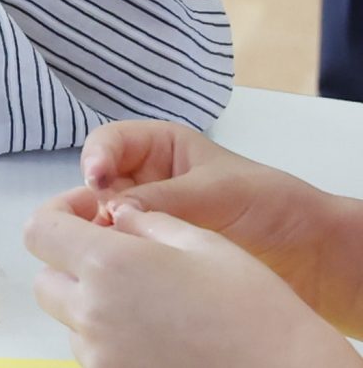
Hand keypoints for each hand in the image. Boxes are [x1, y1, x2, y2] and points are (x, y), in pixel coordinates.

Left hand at [26, 203, 354, 367]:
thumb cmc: (256, 311)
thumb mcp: (204, 243)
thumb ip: (148, 221)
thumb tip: (118, 213)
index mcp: (108, 265)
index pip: (39, 230)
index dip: (61, 214)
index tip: (92, 213)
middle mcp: (93, 313)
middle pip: (48, 280)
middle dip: (73, 263)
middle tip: (120, 258)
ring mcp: (102, 356)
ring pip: (71, 321)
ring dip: (93, 304)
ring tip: (150, 301)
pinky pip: (95, 354)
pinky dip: (111, 339)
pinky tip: (157, 333)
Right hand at [37, 120, 359, 325]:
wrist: (311, 254)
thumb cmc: (271, 205)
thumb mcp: (218, 191)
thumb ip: (165, 197)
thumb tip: (110, 210)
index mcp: (160, 148)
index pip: (110, 142)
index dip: (97, 157)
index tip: (96, 180)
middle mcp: (147, 179)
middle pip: (98, 182)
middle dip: (94, 199)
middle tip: (101, 222)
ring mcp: (149, 216)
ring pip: (104, 216)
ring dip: (103, 229)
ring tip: (113, 245)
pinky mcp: (155, 250)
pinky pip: (124, 247)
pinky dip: (119, 254)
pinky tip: (126, 263)